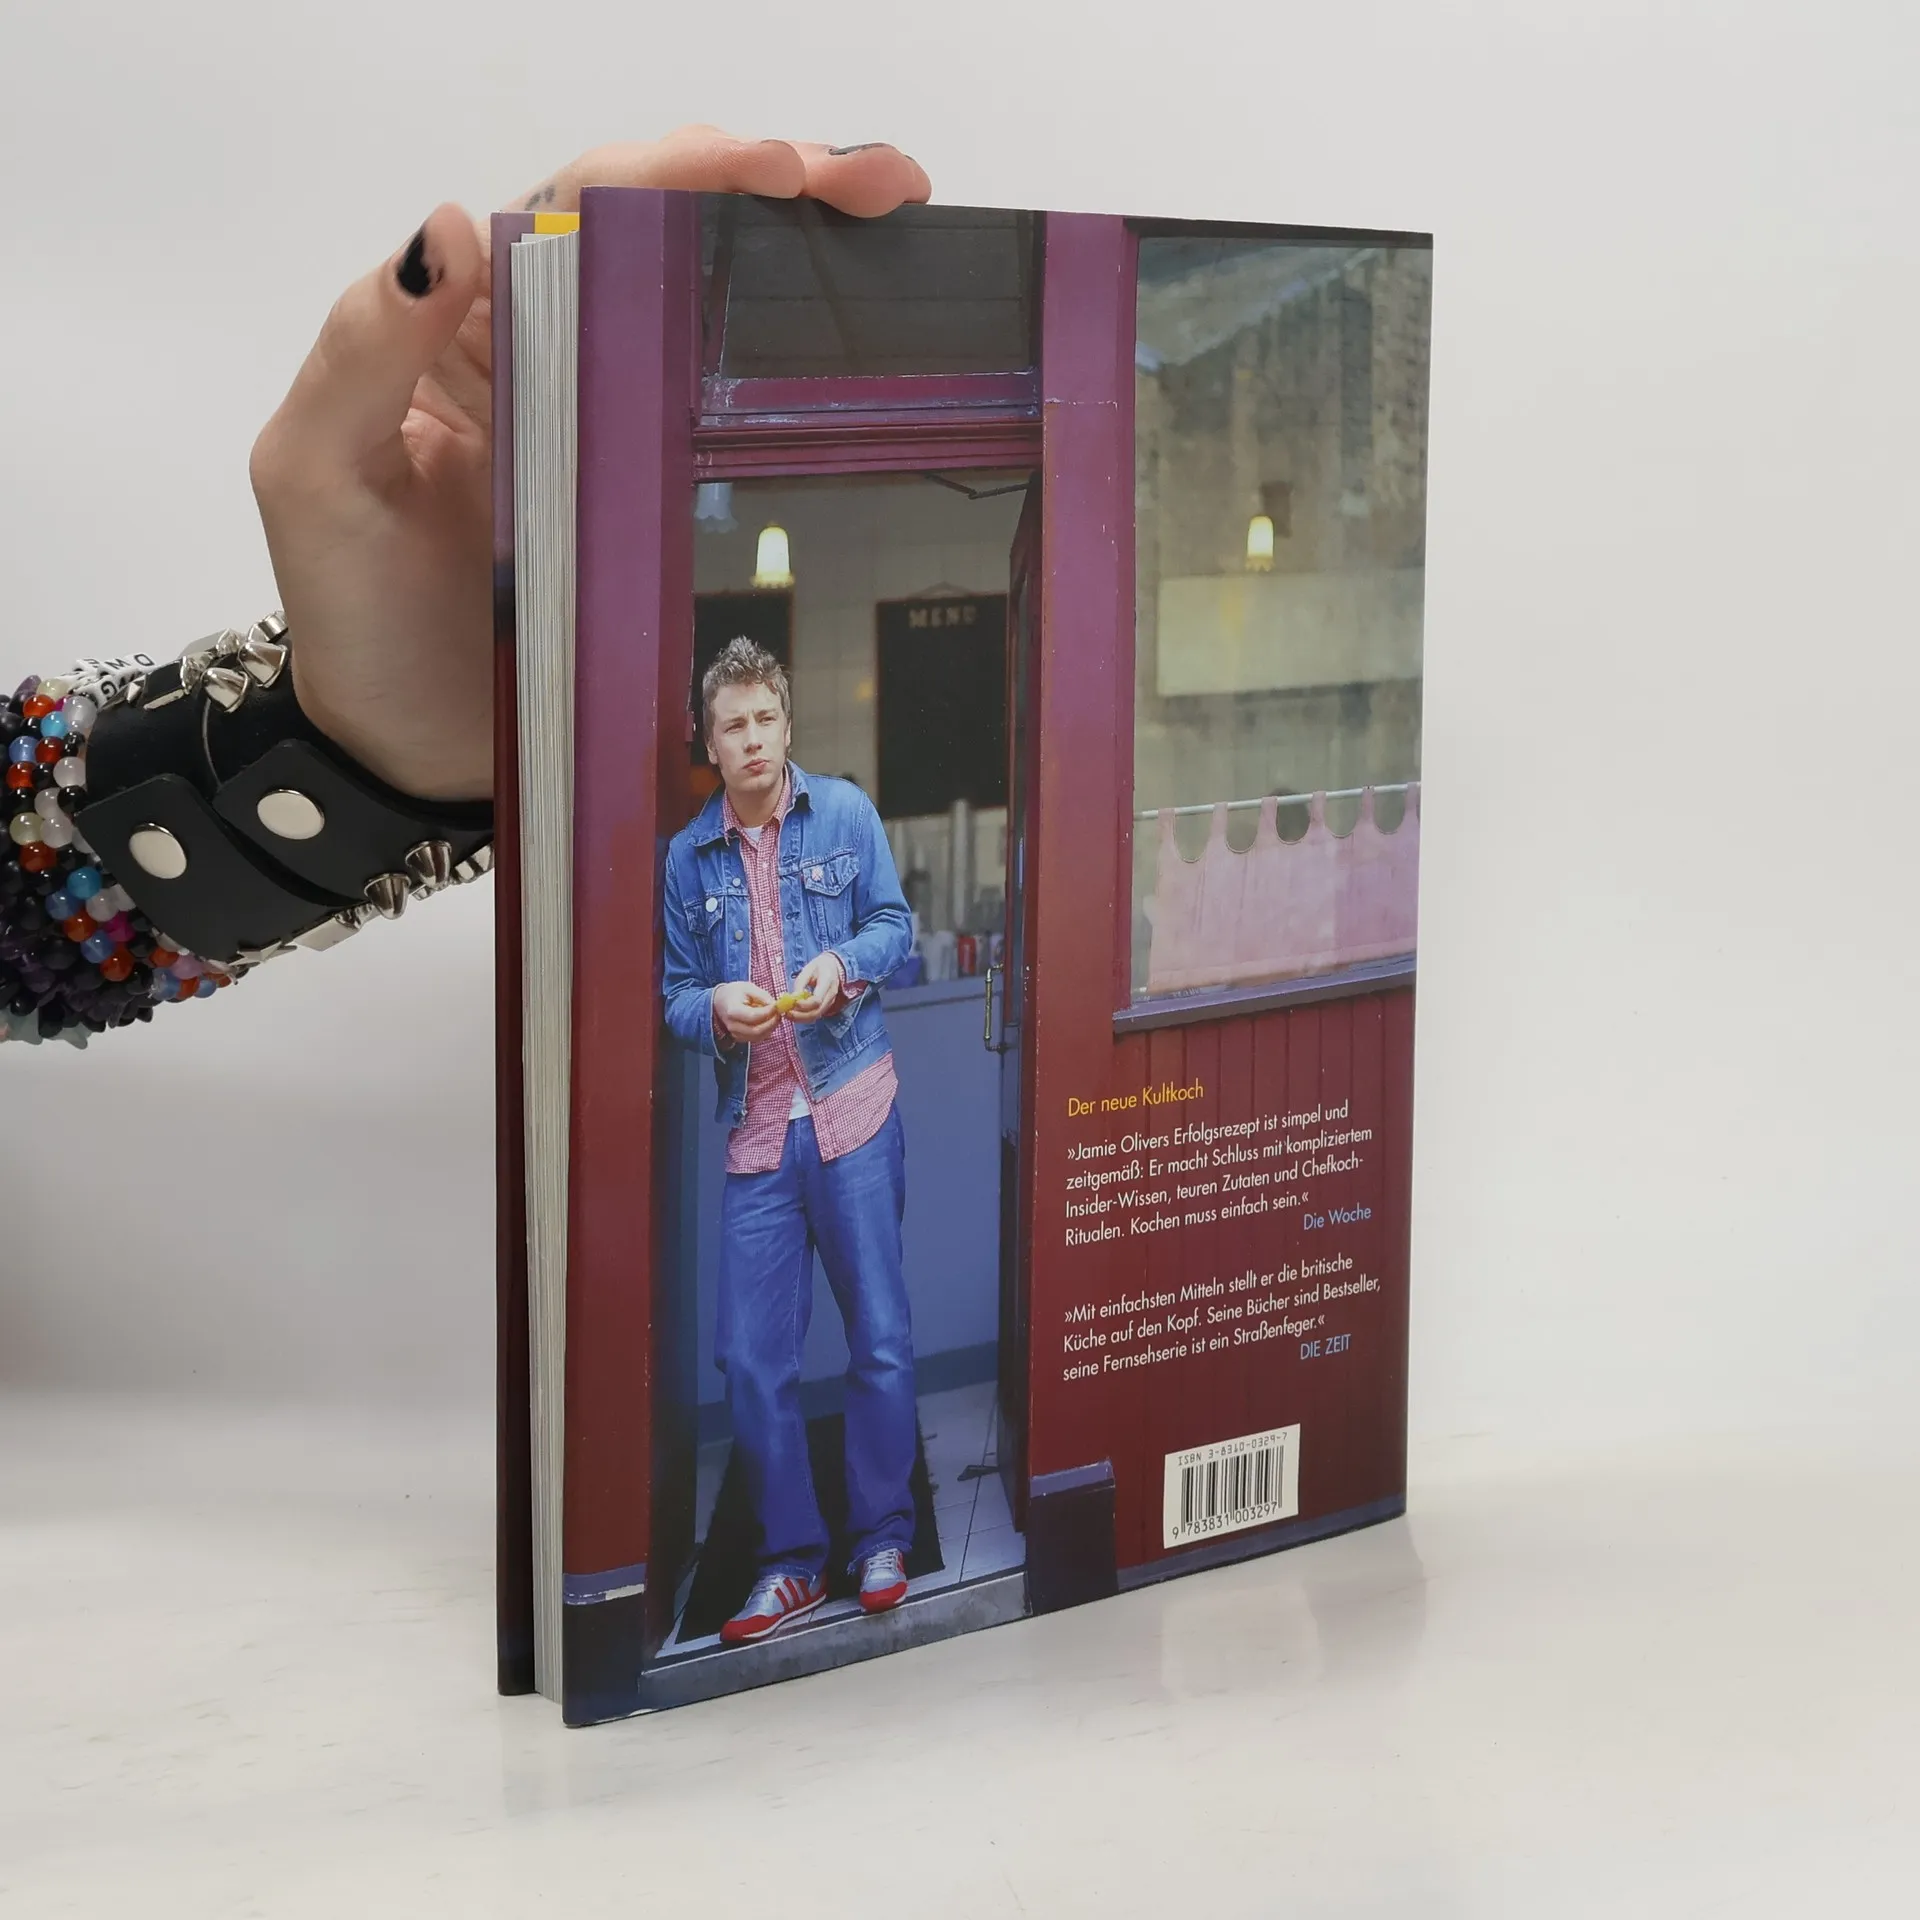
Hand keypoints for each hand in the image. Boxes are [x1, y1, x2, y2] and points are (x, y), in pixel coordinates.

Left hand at [248, 129, 931, 800]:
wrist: (403, 750)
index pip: (580, 207)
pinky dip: (793, 380)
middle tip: (882, 187)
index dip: (679, 171)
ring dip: (803, 260)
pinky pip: (730, 424)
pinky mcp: (656, 506)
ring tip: (893, 224)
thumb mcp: (319, 470)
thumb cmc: (352, 612)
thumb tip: (454, 224)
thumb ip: (364, 347)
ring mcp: (614, 432)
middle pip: (667, 237)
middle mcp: (550, 355)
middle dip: (777, 186)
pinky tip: (860, 358)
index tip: (778, 171)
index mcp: (468, 323)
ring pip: (712, 313)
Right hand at [713, 979, 780, 1044]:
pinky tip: (769, 1021)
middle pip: (756, 1031)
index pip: (753, 1016)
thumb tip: (776, 1005)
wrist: (720, 1002)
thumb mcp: (748, 987)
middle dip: (772, 1023)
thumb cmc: (734, 993)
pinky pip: (757, 1038)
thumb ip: (762, 996)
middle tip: (779, 1013)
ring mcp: (736, 1034)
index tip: (777, 1005)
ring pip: (759, 1037)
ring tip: (775, 1016)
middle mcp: (733, 1025)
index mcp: (733, 1011)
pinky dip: (766, 1031)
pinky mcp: (740, 1038)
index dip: (768, 1012)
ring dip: (771, 1028)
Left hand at [784, 952, 845, 1023]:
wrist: (833, 967)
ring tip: (788, 1015)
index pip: (818, 999)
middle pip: (817, 1011)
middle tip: (787, 1013)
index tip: (793, 1003)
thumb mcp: (808, 970)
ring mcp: (830, 1001)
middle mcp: (831, 994)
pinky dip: (804, 1017)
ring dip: (801, 1018)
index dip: (804, 1004)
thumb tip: (792, 998)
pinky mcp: (826, 1006)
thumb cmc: (819, 967)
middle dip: (801, 1015)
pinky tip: (794, 1014)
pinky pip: (816, 1015)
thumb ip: (800, 983)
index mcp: (827, 981)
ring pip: (816, 1016)